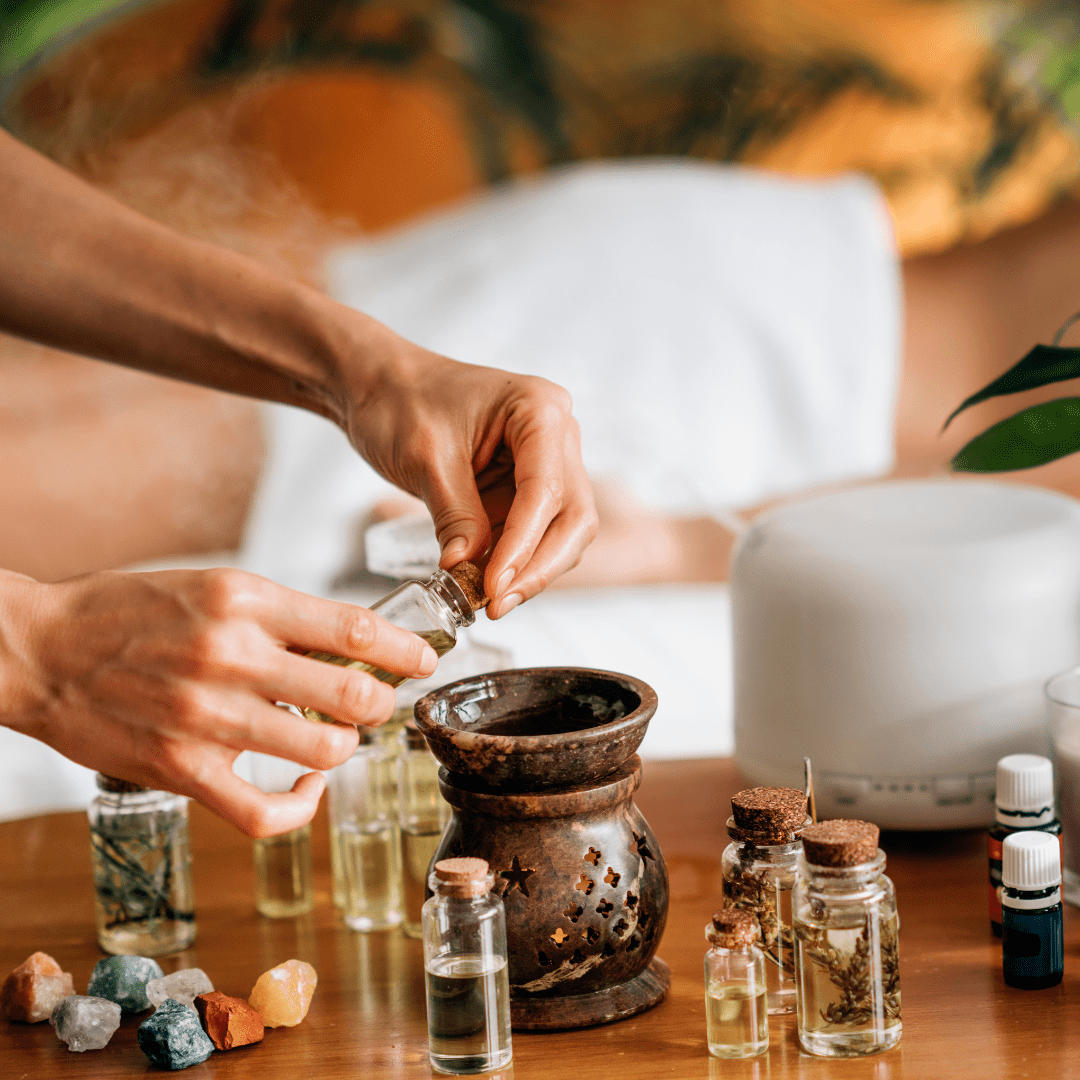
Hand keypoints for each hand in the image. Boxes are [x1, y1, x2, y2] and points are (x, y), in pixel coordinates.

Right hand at [0, 567, 436, 835]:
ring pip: (324, 752)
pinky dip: (303, 807)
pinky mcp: (183, 771)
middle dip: (384, 703)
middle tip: (381, 702)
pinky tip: (306, 789)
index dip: (405, 650)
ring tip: (338, 736)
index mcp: (244, 600)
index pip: (354, 626)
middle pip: (353, 694)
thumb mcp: (214, 587)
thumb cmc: (130, 612)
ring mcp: (207, 718)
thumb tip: (350, 646)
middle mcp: (231, 655)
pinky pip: (266, 813)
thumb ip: (281, 617)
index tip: (426, 660)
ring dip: (347, 747)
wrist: (40, 651)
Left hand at [339, 332, 598, 617]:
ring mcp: (546, 461)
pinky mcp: (526, 485)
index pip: (547, 489)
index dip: (523, 545)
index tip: (494, 586)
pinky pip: (534, 533)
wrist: (378, 385)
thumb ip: (454, 515)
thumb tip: (467, 569)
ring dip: (529, 570)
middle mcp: (556, 433)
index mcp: (539, 410)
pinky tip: (483, 583)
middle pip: (573, 515)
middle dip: (538, 566)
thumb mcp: (425, 459)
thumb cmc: (400, 399)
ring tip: (485, 600)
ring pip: (562, 531)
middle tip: (496, 604)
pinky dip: (513, 561)